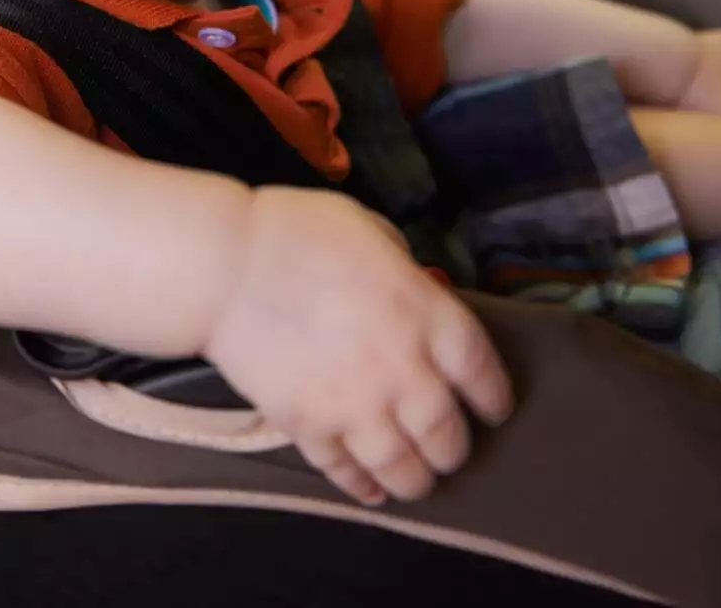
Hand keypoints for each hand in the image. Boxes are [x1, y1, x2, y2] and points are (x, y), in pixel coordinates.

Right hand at [201, 188, 513, 505]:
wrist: (226, 268)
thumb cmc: (297, 232)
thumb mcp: (370, 230)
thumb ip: (403, 270)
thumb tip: (410, 290)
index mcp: (427, 316)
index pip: (482, 373)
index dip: (494, 398)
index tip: (493, 410)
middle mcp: (404, 372)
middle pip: (446, 433)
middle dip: (452, 449)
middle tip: (448, 451)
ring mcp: (357, 407)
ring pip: (403, 467)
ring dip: (414, 480)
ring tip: (415, 482)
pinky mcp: (311, 428)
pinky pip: (346, 471)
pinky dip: (361, 486)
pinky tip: (369, 491)